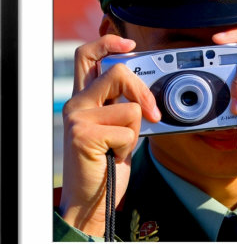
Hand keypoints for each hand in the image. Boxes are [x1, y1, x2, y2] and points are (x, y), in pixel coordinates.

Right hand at [60, 34, 160, 235]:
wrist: (90, 200)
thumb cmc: (106, 162)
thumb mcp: (116, 127)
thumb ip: (123, 106)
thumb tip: (148, 93)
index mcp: (84, 98)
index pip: (88, 55)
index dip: (109, 42)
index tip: (130, 44)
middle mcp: (76, 103)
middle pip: (117, 72)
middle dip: (143, 91)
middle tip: (152, 112)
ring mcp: (77, 117)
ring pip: (130, 107)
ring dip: (135, 131)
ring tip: (119, 145)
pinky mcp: (84, 134)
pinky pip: (128, 131)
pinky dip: (130, 147)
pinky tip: (114, 156)